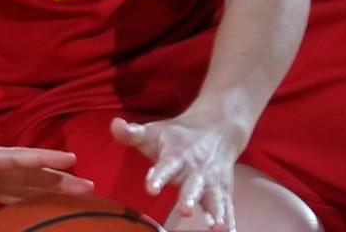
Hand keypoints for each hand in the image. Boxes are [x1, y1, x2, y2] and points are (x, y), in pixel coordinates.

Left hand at [0, 130, 93, 223]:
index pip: (14, 158)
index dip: (42, 159)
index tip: (72, 160)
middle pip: (23, 176)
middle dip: (55, 180)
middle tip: (90, 187)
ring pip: (13, 192)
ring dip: (40, 196)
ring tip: (70, 201)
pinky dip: (10, 218)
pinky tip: (26, 226)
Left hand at [111, 115, 246, 231]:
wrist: (217, 129)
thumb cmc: (177, 136)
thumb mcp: (153, 131)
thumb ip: (132, 133)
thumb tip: (116, 125)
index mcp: (176, 156)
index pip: (165, 167)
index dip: (157, 177)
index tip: (150, 188)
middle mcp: (196, 171)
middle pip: (193, 186)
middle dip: (190, 199)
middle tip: (186, 212)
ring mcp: (212, 183)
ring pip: (215, 199)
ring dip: (216, 213)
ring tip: (217, 228)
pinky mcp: (223, 192)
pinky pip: (228, 208)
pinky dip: (230, 220)